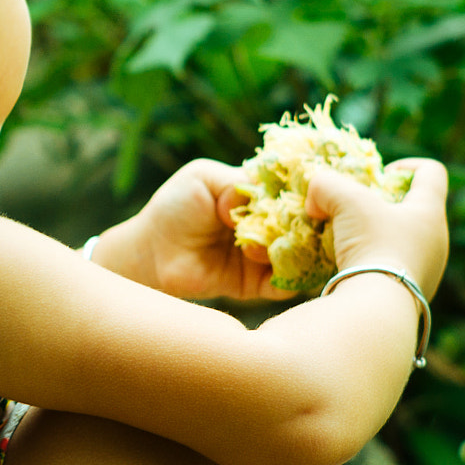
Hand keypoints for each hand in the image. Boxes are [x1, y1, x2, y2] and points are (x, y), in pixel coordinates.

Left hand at [111, 158, 298, 300]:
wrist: (153, 251)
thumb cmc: (175, 206)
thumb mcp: (203, 178)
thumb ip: (236, 182)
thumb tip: (266, 199)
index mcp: (261, 195)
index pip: (296, 192)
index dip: (306, 192)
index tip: (312, 192)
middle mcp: (270, 224)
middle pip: (306, 225)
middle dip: (306, 223)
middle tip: (295, 221)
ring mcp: (267, 255)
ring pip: (302, 254)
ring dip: (296, 249)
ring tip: (274, 242)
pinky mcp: (259, 284)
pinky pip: (286, 285)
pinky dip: (291, 278)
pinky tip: (278, 265)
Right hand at [304, 157, 449, 296]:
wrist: (378, 307)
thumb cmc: (372, 244)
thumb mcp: (345, 202)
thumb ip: (326, 186)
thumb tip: (315, 195)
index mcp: (430, 212)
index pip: (431, 172)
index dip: (406, 165)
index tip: (380, 174)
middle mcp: (437, 240)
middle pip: (413, 208)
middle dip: (380, 204)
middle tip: (352, 209)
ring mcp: (427, 270)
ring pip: (401, 240)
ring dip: (374, 235)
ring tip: (343, 240)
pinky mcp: (411, 295)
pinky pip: (392, 268)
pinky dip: (371, 261)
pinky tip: (347, 266)